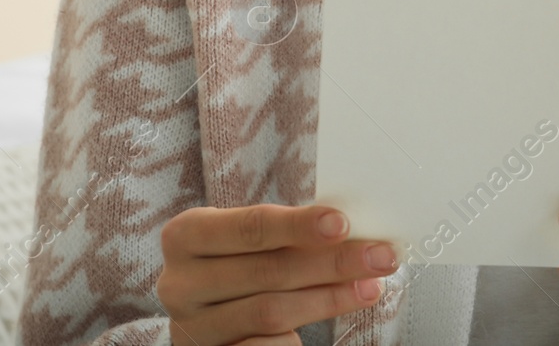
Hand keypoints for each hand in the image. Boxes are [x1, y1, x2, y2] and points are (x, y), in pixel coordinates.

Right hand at [156, 203, 395, 344]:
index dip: (297, 225)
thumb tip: (353, 230)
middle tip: (379, 257)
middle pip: (267, 271)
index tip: (343, 224)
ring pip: (271, 312)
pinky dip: (298, 337)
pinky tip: (328, 322)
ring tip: (369, 287)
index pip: (248, 227)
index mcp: (185, 236)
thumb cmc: (236, 262)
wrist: (205, 310)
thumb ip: (285, 233)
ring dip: (329, 299)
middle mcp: (179, 283)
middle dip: (331, 263)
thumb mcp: (247, 240)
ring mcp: (191, 327)